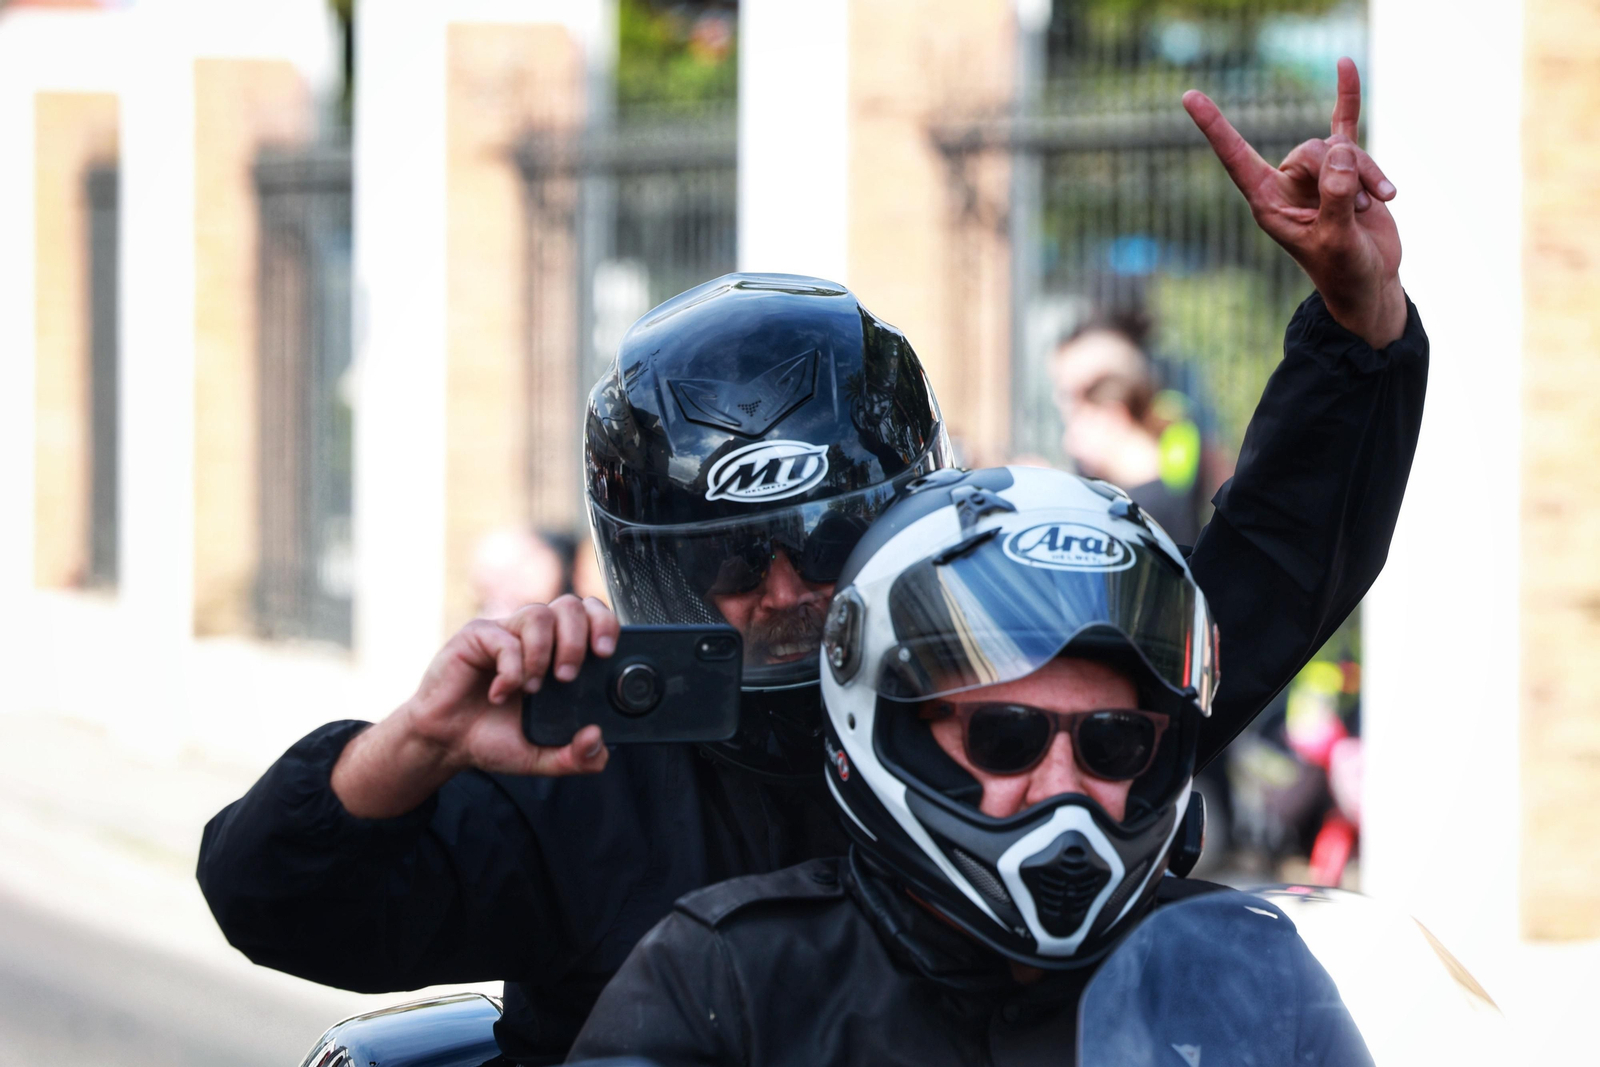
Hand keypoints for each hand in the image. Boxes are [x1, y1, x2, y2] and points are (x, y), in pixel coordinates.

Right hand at [331, 595, 620, 817]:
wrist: (445, 743)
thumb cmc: (493, 739)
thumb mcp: (542, 757)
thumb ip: (576, 757)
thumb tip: (598, 739)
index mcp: (558, 653)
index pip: (591, 616)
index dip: (604, 623)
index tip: (606, 653)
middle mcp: (535, 636)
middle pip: (570, 606)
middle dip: (577, 639)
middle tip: (568, 677)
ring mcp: (506, 633)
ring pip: (539, 613)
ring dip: (543, 652)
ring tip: (533, 689)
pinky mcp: (477, 637)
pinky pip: (504, 638)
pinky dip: (510, 669)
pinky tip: (500, 694)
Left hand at [1183, 57, 1406, 348]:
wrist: (1370, 280)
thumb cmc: (1344, 271)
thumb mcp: (1336, 241)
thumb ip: (1334, 199)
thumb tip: (1338, 154)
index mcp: (1267, 203)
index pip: (1235, 158)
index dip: (1215, 128)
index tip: (1189, 97)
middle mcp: (1286, 185)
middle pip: (1310, 149)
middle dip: (1342, 171)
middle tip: (1357, 206)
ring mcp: (1316, 174)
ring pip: (1339, 145)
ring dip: (1365, 172)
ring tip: (1371, 205)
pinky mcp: (1344, 168)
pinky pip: (1343, 123)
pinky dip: (1345, 97)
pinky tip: (1345, 66)